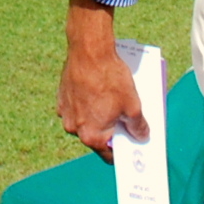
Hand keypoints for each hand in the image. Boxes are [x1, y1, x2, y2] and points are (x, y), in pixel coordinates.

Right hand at [57, 0, 146, 160]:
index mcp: (91, 135)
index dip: (122, 151)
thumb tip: (141, 136)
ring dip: (99, 115)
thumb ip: (138, 127)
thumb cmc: (110, 78)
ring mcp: (65, 112)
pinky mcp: (62, 96)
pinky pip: (78, 106)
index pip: (108, 154)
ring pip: (86, 119)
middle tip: (125, 119)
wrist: (89, 49)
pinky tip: (100, 90)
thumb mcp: (133, 106)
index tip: (130, 147)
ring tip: (113, 101)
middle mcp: (74, 128)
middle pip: (96, 136)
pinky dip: (88, 102)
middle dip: (111, 129)